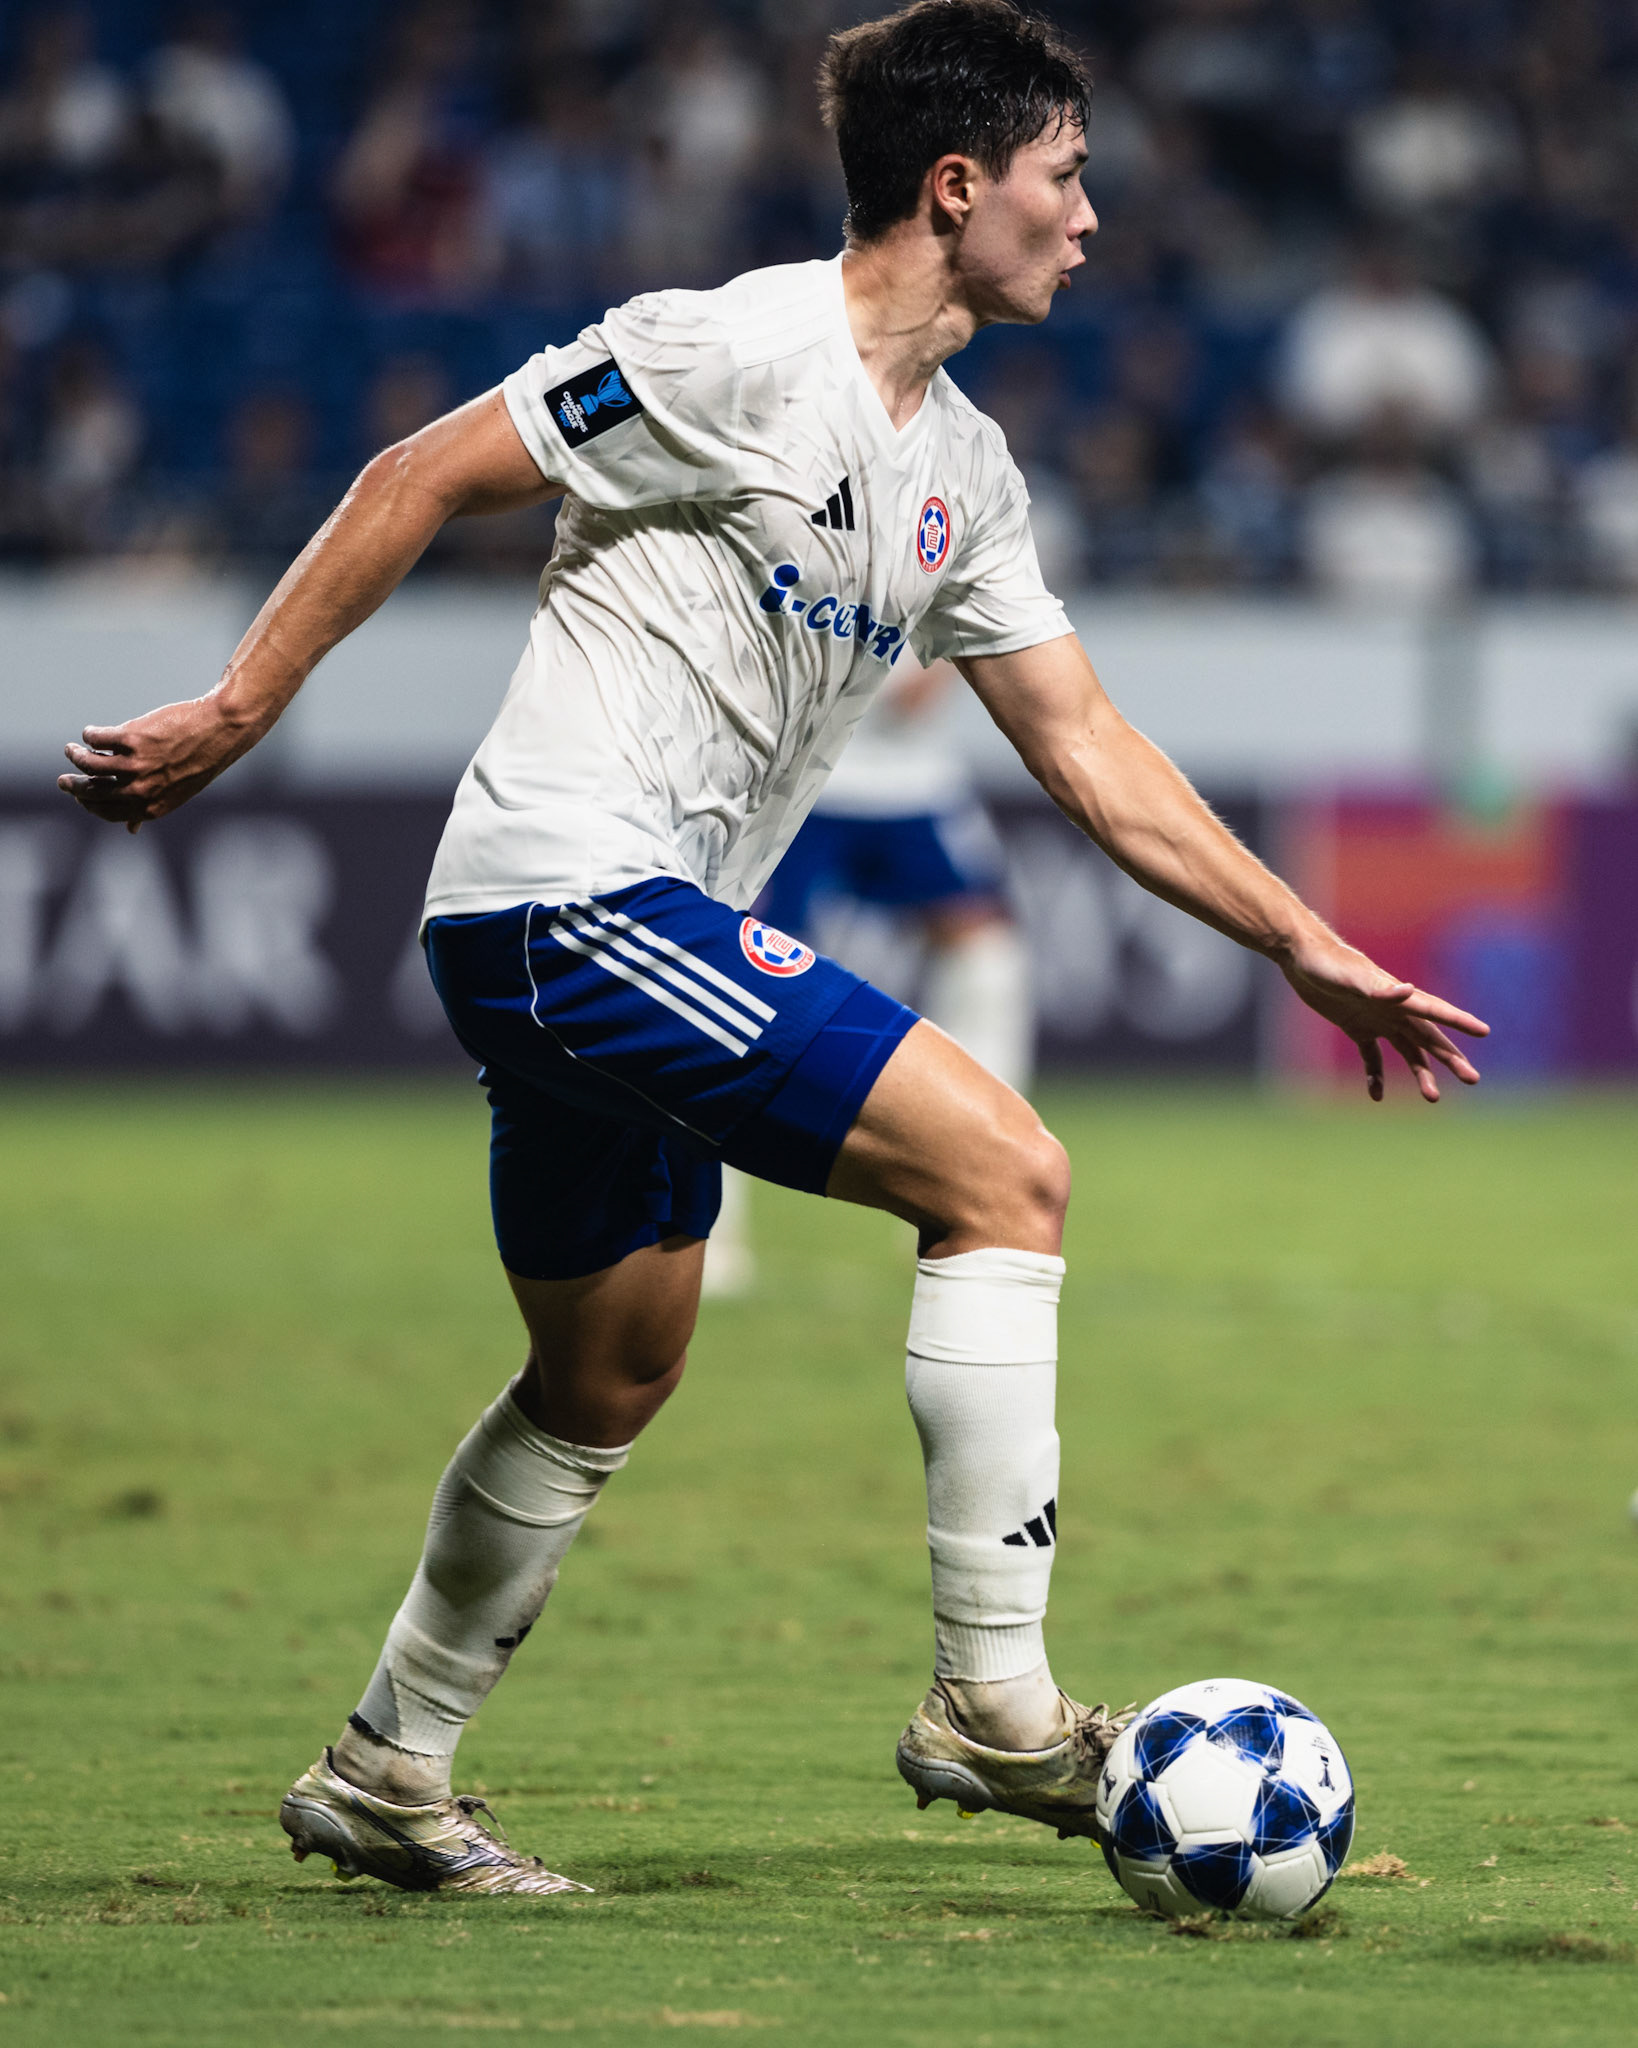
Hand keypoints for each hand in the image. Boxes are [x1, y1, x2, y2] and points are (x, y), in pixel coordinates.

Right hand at [58, 696, 260, 831]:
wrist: (220, 731)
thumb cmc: (199, 761)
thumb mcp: (177, 793)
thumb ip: (150, 809)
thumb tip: (132, 830)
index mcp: (150, 807)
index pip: (104, 812)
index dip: (87, 804)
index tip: (79, 794)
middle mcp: (141, 789)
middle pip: (91, 791)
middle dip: (72, 786)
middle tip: (62, 779)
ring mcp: (136, 763)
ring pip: (88, 763)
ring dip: (75, 756)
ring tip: (72, 749)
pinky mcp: (133, 737)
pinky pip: (97, 738)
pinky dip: (90, 735)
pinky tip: (91, 733)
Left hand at [1281, 932, 1487, 1102]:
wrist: (1301, 956)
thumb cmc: (1328, 964)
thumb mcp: (1351, 978)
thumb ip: (1379, 989)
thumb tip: (1408, 990)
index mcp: (1398, 997)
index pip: (1435, 1011)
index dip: (1460, 1022)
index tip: (1484, 1031)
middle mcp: (1393, 1009)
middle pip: (1429, 1038)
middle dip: (1451, 1058)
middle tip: (1472, 1078)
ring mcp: (1376, 1019)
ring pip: (1407, 1050)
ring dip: (1420, 1072)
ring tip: (1433, 1097)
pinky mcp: (1356, 1025)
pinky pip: (1372, 1056)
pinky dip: (1376, 1075)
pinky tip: (1376, 1095)